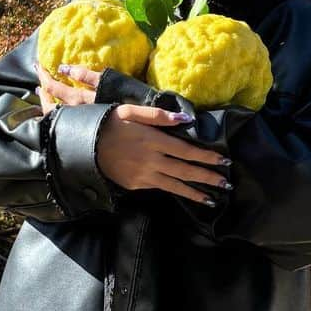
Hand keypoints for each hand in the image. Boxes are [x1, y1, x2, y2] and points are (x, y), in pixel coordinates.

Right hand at [35, 61, 231, 203]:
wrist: (83, 146)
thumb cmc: (109, 123)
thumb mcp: (131, 111)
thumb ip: (159, 115)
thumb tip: (187, 119)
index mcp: (153, 140)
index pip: (187, 151)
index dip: (207, 157)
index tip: (224, 161)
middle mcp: (152, 160)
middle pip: (186, 171)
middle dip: (208, 178)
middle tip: (227, 184)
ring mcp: (144, 175)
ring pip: (176, 185)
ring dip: (196, 192)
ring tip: (214, 199)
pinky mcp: (136, 185)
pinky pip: (161, 187)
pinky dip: (177, 192)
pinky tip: (188, 194)